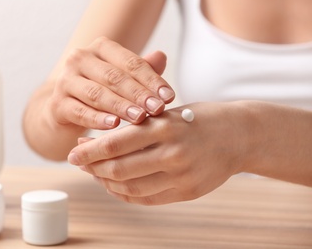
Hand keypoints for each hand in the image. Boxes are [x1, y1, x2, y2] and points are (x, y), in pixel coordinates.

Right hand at [47, 37, 174, 129]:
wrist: (66, 107)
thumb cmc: (102, 90)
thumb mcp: (122, 79)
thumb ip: (141, 70)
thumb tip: (162, 56)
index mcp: (100, 48)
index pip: (130, 62)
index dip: (152, 79)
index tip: (169, 96)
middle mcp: (80, 59)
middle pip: (114, 77)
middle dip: (138, 94)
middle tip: (157, 109)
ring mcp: (65, 80)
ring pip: (97, 94)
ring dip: (120, 107)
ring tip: (139, 118)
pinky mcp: (57, 103)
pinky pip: (80, 112)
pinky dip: (98, 119)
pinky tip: (113, 126)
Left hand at [68, 102, 248, 204]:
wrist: (239, 136)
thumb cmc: (199, 119)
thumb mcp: (168, 112)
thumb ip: (138, 128)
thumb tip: (100, 141)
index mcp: (165, 126)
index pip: (115, 143)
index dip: (88, 151)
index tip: (72, 152)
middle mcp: (173, 153)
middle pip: (118, 169)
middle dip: (93, 168)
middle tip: (81, 163)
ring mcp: (182, 176)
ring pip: (130, 188)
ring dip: (107, 182)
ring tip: (97, 173)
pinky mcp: (188, 192)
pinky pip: (147, 199)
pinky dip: (126, 194)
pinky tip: (116, 186)